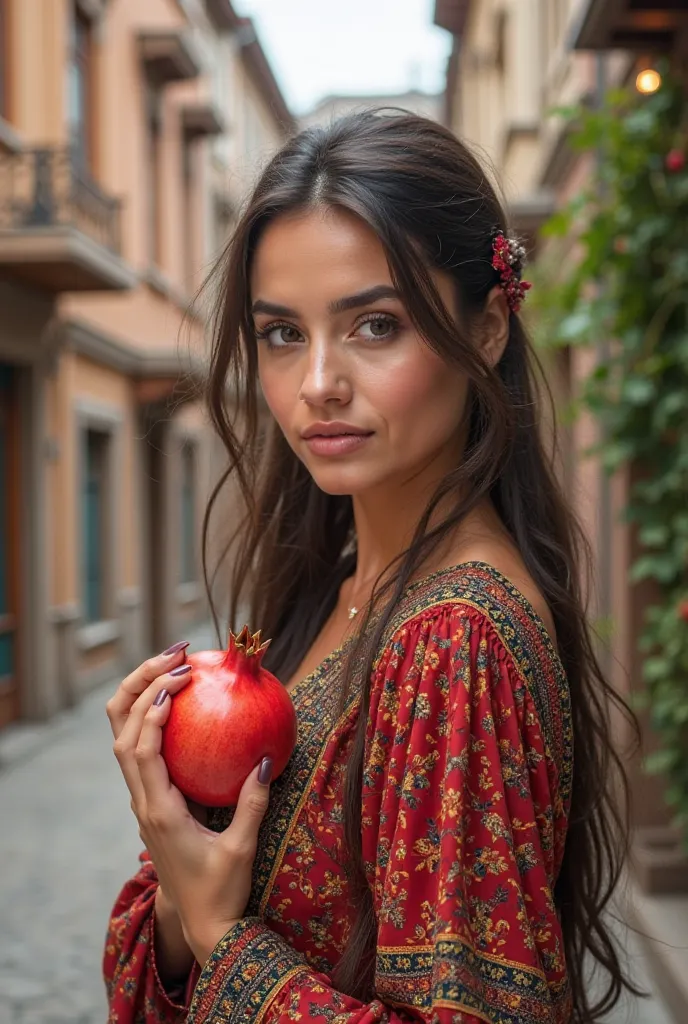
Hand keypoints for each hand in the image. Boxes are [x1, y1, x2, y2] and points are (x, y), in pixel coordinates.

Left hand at [106, 646, 272, 965]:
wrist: (201, 923)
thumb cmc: (221, 890)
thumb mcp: (242, 848)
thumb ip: (252, 803)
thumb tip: (263, 757)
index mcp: (158, 811)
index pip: (141, 750)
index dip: (151, 711)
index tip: (176, 682)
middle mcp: (143, 801)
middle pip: (122, 733)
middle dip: (140, 687)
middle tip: (177, 656)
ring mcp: (144, 801)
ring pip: (125, 739)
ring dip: (141, 698)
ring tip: (172, 665)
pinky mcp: (153, 801)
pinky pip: (142, 751)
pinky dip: (152, 719)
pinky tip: (182, 701)